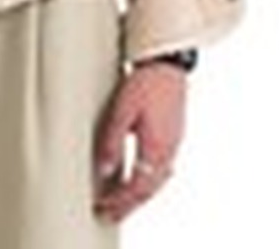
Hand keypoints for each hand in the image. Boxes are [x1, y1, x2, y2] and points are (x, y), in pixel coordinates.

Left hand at [93, 61, 186, 222]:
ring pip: (158, 181)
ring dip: (139, 193)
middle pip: (149, 190)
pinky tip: (143, 174)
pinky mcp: (175, 134)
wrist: (169, 64)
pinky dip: (150, 179)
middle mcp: (168, 151)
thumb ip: (112, 141)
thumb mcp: (122, 110)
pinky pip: (163, 168)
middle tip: (110, 213)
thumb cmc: (147, 82)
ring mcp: (174, 143)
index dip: (119, 201)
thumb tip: (104, 170)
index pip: (137, 187)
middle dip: (128, 204)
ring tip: (122, 200)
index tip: (104, 207)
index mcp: (156, 148)